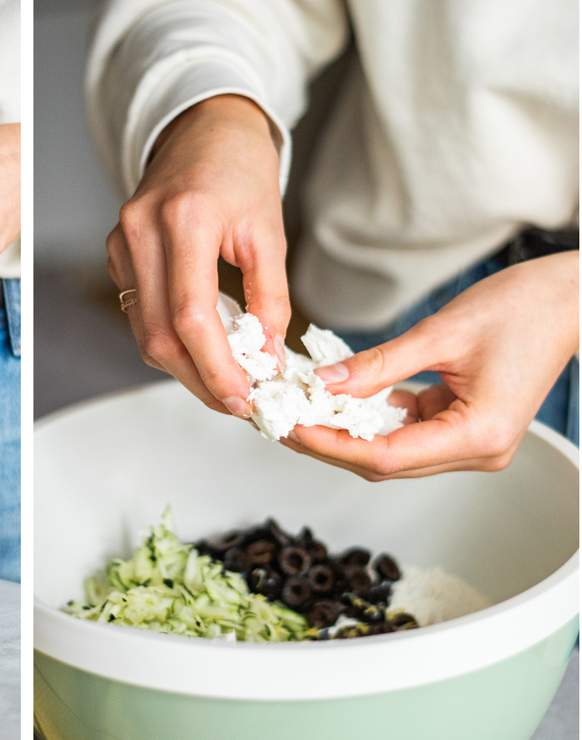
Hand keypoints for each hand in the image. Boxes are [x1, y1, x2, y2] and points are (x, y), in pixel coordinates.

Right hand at [106, 95, 288, 416]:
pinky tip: (201, 347)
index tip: (245, 399)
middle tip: (238, 403)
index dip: (216, 368)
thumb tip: (266, 360)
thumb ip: (269, 299)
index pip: (190, 316)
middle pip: (159, 335)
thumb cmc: (240, 171)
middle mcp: (141, 231)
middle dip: (200, 379)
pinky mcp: (115, 253)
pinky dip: (169, 340)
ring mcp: (121, 242)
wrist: (202, 129)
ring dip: (184, 367)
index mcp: (184, 219)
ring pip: (144, 332)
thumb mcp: (269, 232)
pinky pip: (139, 313)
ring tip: (225, 381)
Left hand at [285, 251, 578, 479]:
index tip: (290, 426)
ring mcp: (473, 443)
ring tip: (300, 409)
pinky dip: (371, 419)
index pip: (384, 456)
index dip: (330, 444)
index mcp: (478, 435)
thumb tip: (323, 383)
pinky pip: (407, 433)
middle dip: (329, 442)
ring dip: (346, 433)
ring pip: (392, 451)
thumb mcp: (440, 333)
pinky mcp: (465, 427)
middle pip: (384, 462)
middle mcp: (479, 451)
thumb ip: (379, 364)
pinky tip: (339, 400)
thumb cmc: (524, 308)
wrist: (571, 299)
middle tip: (281, 419)